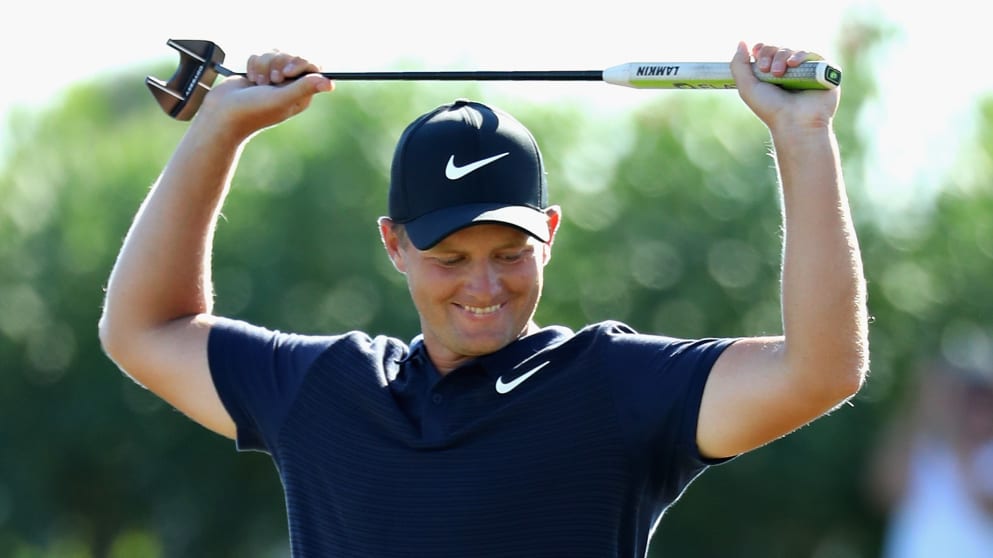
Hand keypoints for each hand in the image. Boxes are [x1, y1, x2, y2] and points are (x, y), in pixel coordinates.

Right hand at [197, 50, 333, 138]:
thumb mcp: (282, 100)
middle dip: (278, 64)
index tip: (286, 73)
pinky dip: (253, 66)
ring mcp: (274, 78)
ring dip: (263, 65)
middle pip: (292, 56)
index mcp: (302, 93)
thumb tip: (331, 84)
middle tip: (271, 82)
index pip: (312, 66)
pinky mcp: (259, 71)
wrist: (222, 113)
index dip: (299, 63)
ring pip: (275, 53)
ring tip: (258, 83)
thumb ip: (304, 88)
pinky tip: (250, 81)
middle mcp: (290, 85)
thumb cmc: (253, 111)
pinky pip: (259, 55)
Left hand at [730, 41, 839, 134]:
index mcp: (772, 74)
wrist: (794, 122)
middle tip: (767, 70)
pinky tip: (793, 64)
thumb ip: (739, 65)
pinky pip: (812, 53)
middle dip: (770, 54)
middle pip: (779, 48)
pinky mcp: (823, 70)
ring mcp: (806, 70)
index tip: (756, 54)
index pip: (767, 51)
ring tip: (778, 73)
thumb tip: (741, 41)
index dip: (762, 49)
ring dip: (782, 56)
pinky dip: (800, 55)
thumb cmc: (771, 109)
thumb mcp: (747, 87)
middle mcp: (790, 71)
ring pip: (793, 50)